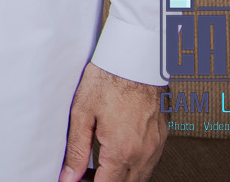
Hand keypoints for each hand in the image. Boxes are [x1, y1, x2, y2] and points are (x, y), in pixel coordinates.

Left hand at [61, 62, 165, 181]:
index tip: (76, 181)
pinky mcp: (161, 139)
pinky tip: (116, 157)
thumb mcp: (82, 114)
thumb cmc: (108, 80)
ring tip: (96, 168)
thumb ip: (76, 150)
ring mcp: (155, 147)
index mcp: (122, 151)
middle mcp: (143, 154)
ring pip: (140, 178)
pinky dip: (133, 168)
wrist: (135, 60)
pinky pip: (148, 164)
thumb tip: (69, 177)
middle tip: (83, 176)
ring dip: (119, 178)